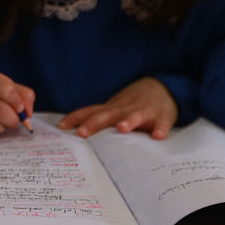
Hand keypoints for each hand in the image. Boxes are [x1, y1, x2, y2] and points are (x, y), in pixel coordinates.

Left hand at [58, 76, 177, 139]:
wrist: (163, 88)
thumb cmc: (133, 104)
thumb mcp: (114, 108)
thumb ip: (98, 119)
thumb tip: (74, 132)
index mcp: (112, 109)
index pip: (90, 112)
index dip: (75, 119)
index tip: (61, 127)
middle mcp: (125, 109)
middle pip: (108, 115)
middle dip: (94, 123)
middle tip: (82, 134)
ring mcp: (144, 111)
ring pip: (135, 116)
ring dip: (128, 121)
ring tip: (121, 129)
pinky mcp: (162, 116)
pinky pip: (162, 123)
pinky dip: (160, 129)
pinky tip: (157, 136)